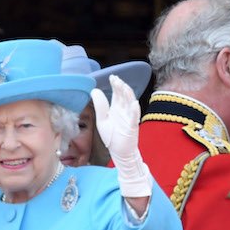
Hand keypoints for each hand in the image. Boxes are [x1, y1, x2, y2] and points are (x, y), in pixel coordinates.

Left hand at [91, 75, 151, 198]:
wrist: (119, 152)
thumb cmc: (112, 136)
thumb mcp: (102, 120)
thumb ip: (100, 106)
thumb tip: (94, 90)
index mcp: (117, 109)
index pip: (117, 94)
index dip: (116, 85)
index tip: (112, 77)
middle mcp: (124, 111)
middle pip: (124, 96)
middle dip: (121, 87)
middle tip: (116, 79)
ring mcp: (129, 118)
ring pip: (130, 104)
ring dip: (128, 95)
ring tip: (123, 86)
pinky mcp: (132, 127)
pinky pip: (134, 117)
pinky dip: (135, 110)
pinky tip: (133, 103)